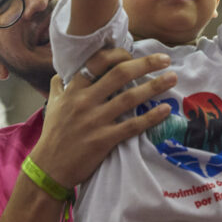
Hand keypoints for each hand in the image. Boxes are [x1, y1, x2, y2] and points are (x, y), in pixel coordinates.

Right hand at [29, 47, 174, 187]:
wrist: (49, 168)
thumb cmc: (53, 135)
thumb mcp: (53, 105)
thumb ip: (59, 87)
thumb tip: (62, 73)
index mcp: (74, 90)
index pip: (98, 61)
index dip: (119, 54)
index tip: (135, 53)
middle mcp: (85, 101)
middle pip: (120, 74)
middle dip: (145, 64)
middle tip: (165, 59)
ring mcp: (96, 120)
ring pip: (130, 98)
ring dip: (155, 86)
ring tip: (172, 78)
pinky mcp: (104, 140)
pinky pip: (133, 126)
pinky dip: (152, 117)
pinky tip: (166, 110)